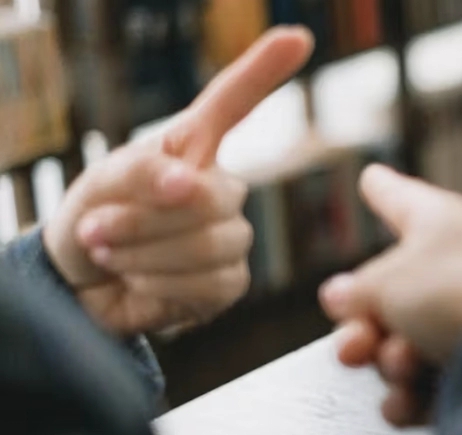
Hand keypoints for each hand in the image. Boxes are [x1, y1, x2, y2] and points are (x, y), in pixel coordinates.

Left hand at [42, 27, 314, 335]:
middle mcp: (221, 189)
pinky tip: (139, 282)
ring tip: (111, 255)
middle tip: (98, 229)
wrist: (81, 285)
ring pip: (211, 244)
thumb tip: (189, 183)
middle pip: (212, 196)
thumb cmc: (94, 219)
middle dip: (144, 219)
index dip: (263, 71)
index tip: (296, 38)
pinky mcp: (229, 282)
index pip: (232, 104)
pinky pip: (208, 283)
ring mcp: (230, 236)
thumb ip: (142, 171)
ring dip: (143, 254)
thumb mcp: (102, 182)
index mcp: (192, 149)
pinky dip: (159, 286)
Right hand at [321, 165, 461, 425]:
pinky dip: (412, 396)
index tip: (372, 177)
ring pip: (400, 345)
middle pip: (388, 295)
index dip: (381, 189)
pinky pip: (423, 386)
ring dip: (390, 362)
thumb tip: (342, 297)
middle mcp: (458, 268)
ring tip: (404, 362)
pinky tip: (410, 397)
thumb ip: (355, 290)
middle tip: (356, 341)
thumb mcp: (385, 282)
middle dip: (362, 326)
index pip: (401, 199)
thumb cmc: (459, 296)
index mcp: (442, 224)